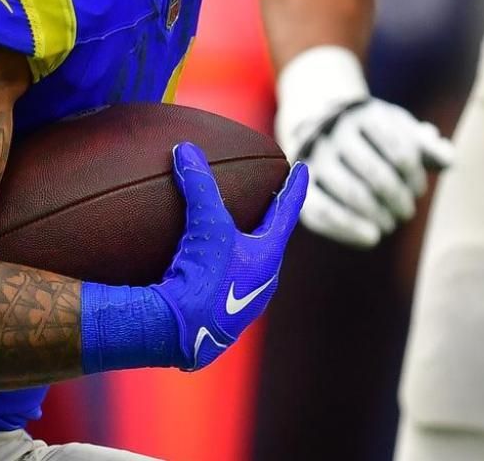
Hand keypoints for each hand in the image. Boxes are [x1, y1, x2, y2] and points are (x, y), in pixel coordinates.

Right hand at [152, 142, 306, 369]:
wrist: (179, 333)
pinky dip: (220, 272)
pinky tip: (202, 272)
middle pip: (270, 243)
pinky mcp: (219, 320)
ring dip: (244, 250)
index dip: (294, 188)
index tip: (304, 168)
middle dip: (270, 223)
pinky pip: (224, 286)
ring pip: (248, 268)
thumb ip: (199, 185)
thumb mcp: (206, 226)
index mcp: (268, 258)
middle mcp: (262, 283)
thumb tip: (186, 149)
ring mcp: (242, 305)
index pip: (286, 212)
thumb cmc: (203, 277)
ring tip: (236, 236)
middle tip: (271, 201)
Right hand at [275, 46, 454, 247]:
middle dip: (398, 200)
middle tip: (406, 212)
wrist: (317, 127)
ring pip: (352, 194)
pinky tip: (371, 239)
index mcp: (363, 114)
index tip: (418, 189)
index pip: (400, 152)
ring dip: (378, 216)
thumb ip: (426, 144)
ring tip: (389, 224)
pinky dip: (349, 229)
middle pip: (378, 175)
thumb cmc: (370, 134)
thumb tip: (449, 160)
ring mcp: (313, 157)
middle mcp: (333, 133)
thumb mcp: (398, 130)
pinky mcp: (299, 184)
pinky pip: (323, 212)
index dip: (414, 177)